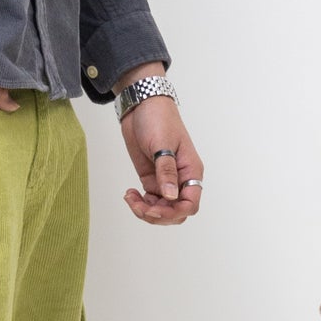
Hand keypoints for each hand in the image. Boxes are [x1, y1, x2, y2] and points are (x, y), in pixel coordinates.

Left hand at [119, 93, 203, 225]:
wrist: (142, 105)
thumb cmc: (159, 119)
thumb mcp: (163, 144)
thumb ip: (166, 172)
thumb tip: (170, 196)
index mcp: (190, 171)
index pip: (191, 204)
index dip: (174, 212)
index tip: (154, 209)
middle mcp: (181, 179)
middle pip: (176, 212)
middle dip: (157, 215)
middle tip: (139, 206)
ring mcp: (165, 180)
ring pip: (161, 209)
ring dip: (145, 211)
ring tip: (130, 198)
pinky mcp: (151, 178)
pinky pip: (149, 200)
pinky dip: (139, 203)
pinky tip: (129, 194)